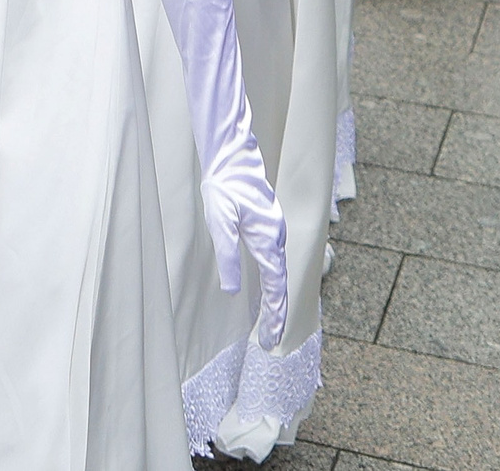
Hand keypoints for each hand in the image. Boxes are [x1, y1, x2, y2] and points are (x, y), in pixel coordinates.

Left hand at [200, 156, 288, 352]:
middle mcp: (276, 239)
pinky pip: (275, 262)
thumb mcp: (219, 220)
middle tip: (269, 342)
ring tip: (269, 324)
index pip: (275, 287)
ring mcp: (274, 232)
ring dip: (276, 299)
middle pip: (281, 285)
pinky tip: (266, 289)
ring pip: (280, 273)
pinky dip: (274, 282)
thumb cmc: (223, 186)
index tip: (270, 339)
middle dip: (276, 314)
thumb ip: (226, 254)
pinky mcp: (268, 226)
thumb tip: (231, 291)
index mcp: (267, 241)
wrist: (233, 158)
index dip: (273, 315)